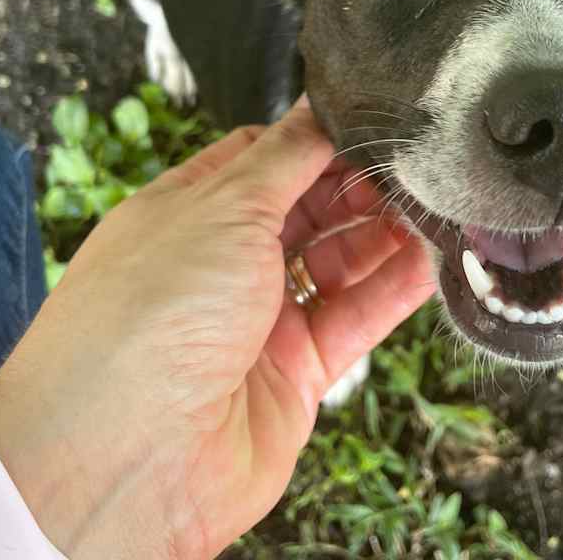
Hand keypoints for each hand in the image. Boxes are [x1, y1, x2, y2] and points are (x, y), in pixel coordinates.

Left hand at [0, 98, 434, 558]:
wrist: (128, 453)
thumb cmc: (148, 315)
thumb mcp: (223, 206)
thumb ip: (285, 158)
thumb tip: (319, 108)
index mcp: (189, 211)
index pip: (264, 159)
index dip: (317, 141)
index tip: (371, 124)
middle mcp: (223, 263)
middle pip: (308, 209)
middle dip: (358, 186)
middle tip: (411, 167)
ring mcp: (259, 320)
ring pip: (339, 263)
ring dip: (385, 234)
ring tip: (434, 206)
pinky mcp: (295, 374)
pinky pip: (355, 319)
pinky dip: (393, 289)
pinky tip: (429, 260)